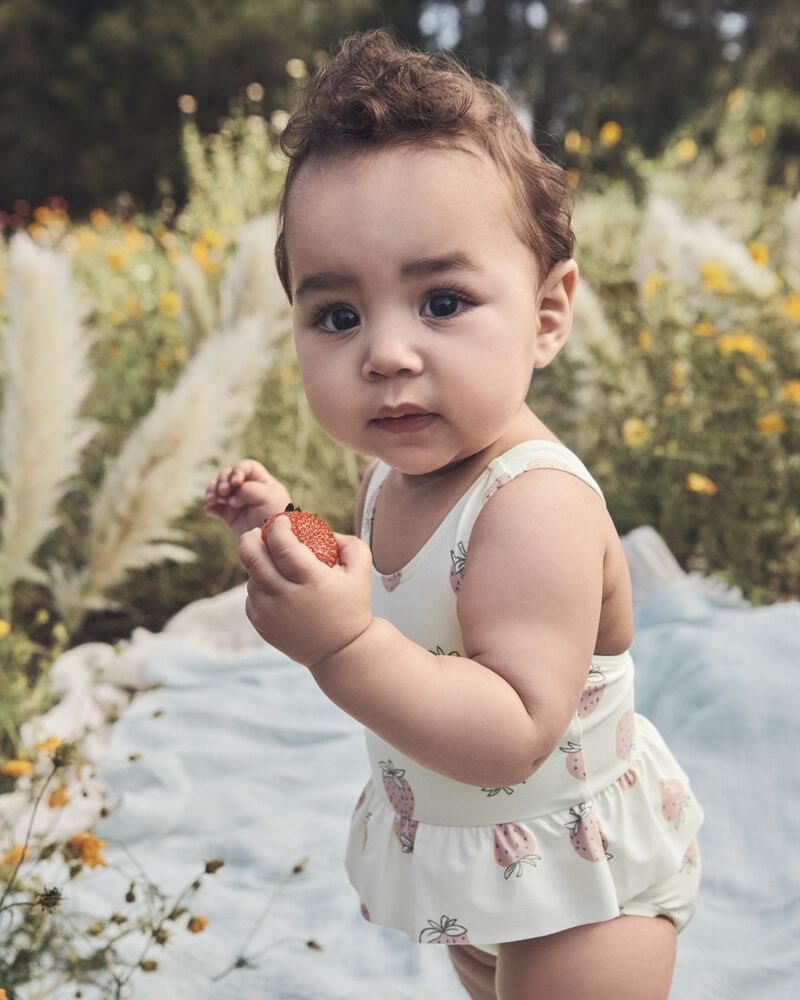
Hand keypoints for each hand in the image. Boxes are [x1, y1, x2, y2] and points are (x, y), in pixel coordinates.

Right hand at [204, 459, 291, 537]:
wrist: (273, 543)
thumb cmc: (276, 517)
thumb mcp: (268, 497)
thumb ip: (249, 489)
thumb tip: (231, 497)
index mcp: (262, 481)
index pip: (246, 467)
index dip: (237, 470)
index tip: (235, 482)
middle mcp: (248, 489)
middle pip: (228, 475)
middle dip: (222, 480)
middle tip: (223, 492)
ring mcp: (237, 502)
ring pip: (219, 488)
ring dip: (212, 490)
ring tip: (212, 499)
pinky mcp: (229, 516)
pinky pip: (215, 507)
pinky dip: (210, 506)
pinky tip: (209, 509)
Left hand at [238, 517, 373, 667]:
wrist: (342, 651)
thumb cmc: (352, 606)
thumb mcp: (361, 571)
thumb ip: (347, 542)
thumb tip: (320, 528)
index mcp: (312, 581)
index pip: (282, 545)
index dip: (277, 527)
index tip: (281, 521)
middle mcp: (287, 598)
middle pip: (253, 558)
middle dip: (250, 538)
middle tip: (257, 532)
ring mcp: (271, 614)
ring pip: (251, 578)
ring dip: (257, 565)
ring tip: (273, 563)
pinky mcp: (262, 626)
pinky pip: (252, 597)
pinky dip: (259, 587)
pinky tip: (274, 586)